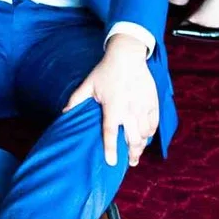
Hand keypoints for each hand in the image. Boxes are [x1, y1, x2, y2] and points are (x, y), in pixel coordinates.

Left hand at [63, 34, 158, 165]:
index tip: (112, 163)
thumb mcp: (88, 85)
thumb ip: (76, 100)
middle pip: (133, 139)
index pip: (110, 133)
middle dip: (132, 154)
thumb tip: (64, 113)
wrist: (127, 56)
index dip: (111, 150)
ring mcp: (143, 107)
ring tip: (137, 151)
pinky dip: (150, 133)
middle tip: (130, 162)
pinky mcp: (153, 103)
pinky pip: (154, 124)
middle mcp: (129, 110)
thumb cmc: (105, 71)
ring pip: (145, 134)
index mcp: (112, 107)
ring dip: (141, 145)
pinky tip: (146, 136)